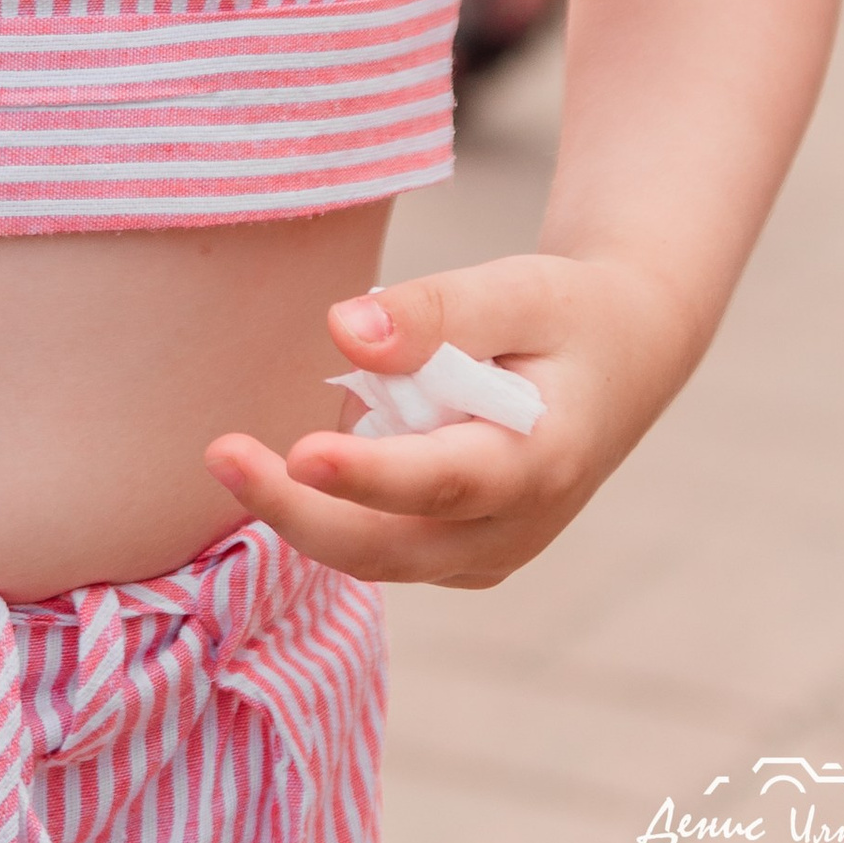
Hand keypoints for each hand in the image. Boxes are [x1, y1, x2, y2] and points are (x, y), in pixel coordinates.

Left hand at [204, 254, 683, 588]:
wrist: (623, 355)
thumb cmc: (567, 312)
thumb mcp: (519, 288)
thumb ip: (437, 312)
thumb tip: (342, 330)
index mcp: (542, 463)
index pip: (443, 481)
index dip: (369, 476)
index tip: (299, 454)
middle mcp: (515, 530)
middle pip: (389, 546)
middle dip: (297, 511)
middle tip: (220, 452)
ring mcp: (487, 554)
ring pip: (376, 554)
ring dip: (309, 505)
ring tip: (256, 440)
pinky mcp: (460, 553)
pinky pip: (382, 541)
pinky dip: (340, 501)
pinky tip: (334, 442)